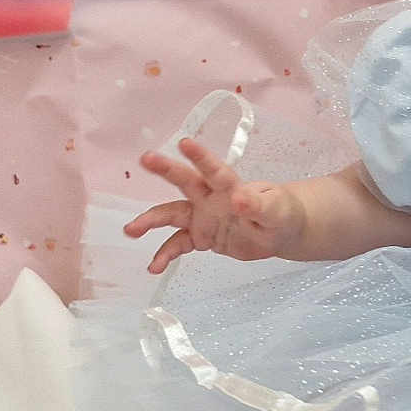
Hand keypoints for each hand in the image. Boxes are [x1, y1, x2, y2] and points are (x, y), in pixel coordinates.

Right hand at [128, 137, 304, 271]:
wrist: (279, 230)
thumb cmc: (280, 212)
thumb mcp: (276, 210)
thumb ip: (259, 205)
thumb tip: (240, 200)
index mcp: (230, 186)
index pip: (215, 170)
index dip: (201, 156)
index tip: (184, 143)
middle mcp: (211, 197)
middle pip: (186, 181)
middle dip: (166, 169)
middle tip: (145, 159)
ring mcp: (203, 216)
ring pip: (173, 214)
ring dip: (152, 220)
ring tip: (131, 230)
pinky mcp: (201, 236)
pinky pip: (179, 243)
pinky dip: (165, 254)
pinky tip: (154, 267)